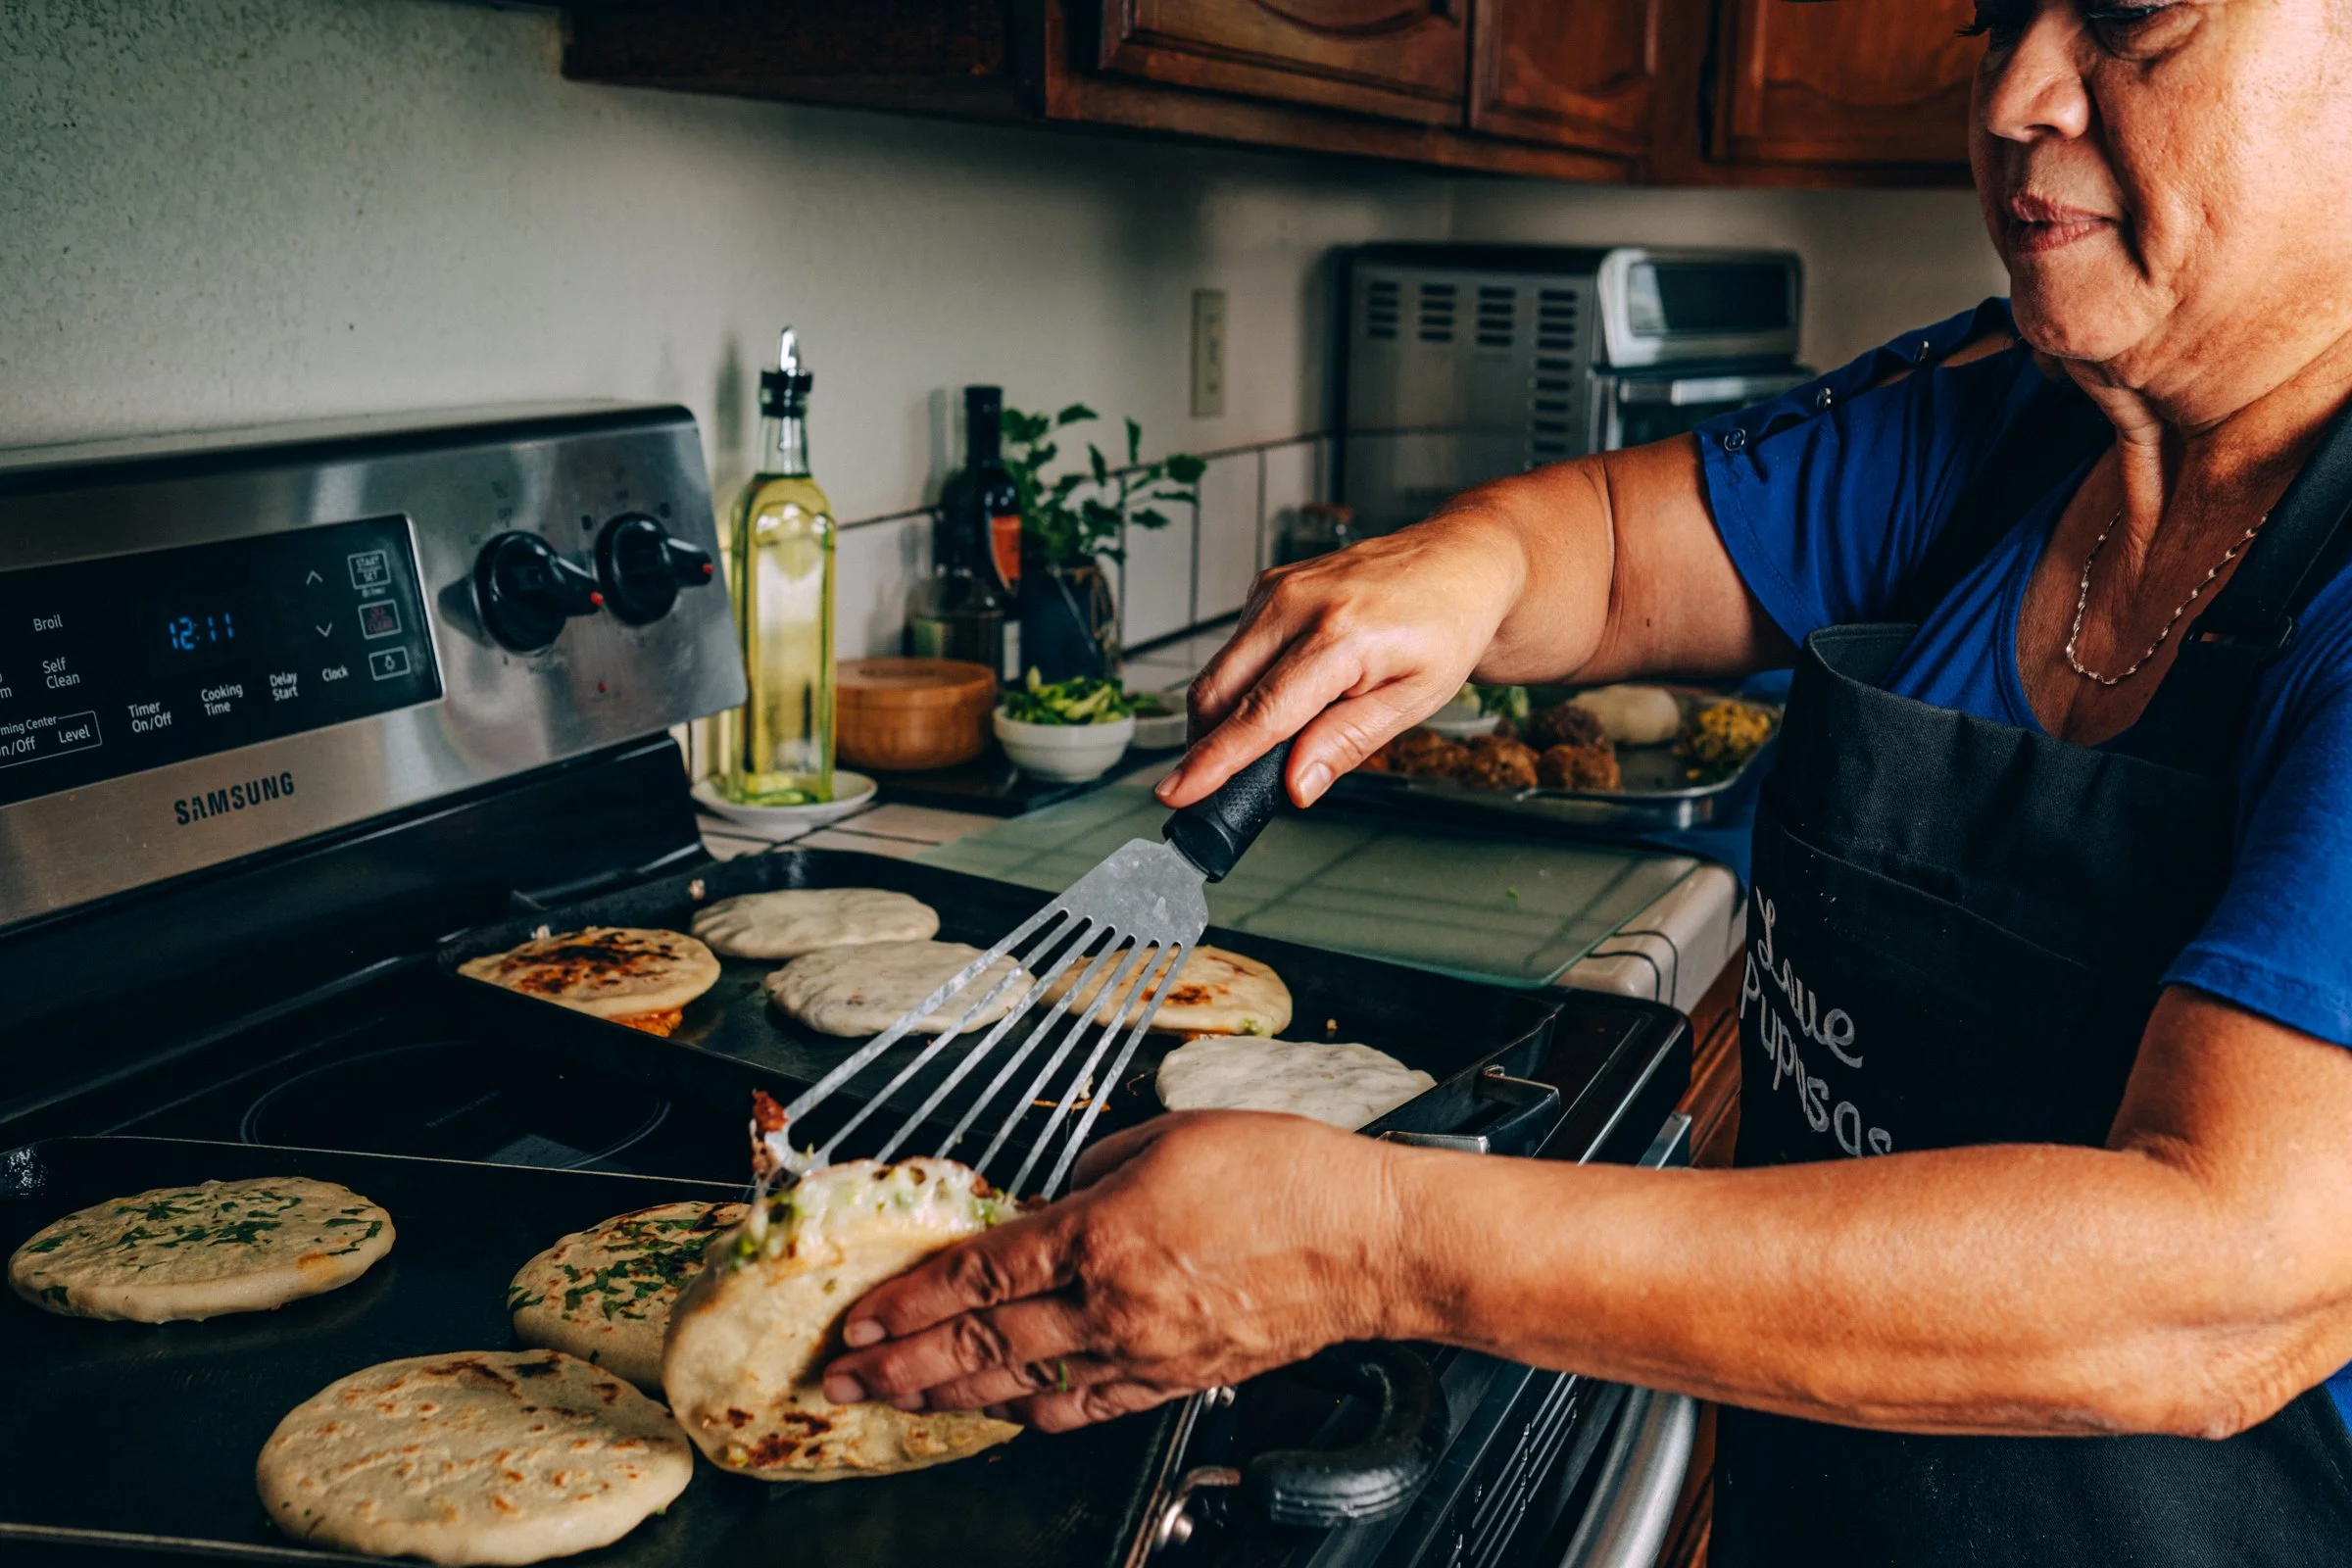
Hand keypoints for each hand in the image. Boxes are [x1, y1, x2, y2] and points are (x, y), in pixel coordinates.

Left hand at [821, 1112, 1413, 1431]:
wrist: (1370, 1242)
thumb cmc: (1286, 1175)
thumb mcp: (1173, 1134)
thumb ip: (1095, 1165)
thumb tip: (1053, 1194)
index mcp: (1102, 1231)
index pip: (978, 1275)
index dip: (909, 1303)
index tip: (861, 1320)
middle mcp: (1113, 1303)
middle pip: (982, 1346)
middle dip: (902, 1367)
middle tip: (844, 1383)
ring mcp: (1145, 1351)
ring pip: (1025, 1389)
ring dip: (954, 1398)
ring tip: (905, 1402)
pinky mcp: (1178, 1378)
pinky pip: (1088, 1407)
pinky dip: (1036, 1412)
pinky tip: (1007, 1413)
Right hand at [1156, 512, 1530, 809]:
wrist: (1458, 562)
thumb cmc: (1445, 629)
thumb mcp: (1414, 700)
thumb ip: (1347, 742)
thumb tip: (1295, 785)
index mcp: (1342, 634)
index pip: (1262, 712)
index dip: (1214, 760)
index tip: (1177, 792)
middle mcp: (1298, 602)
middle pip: (1219, 691)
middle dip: (1206, 746)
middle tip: (1216, 790)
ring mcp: (1277, 588)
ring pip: (1218, 671)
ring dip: (1222, 718)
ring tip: (1261, 747)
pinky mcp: (1268, 586)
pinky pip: (1236, 649)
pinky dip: (1240, 685)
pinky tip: (1279, 698)